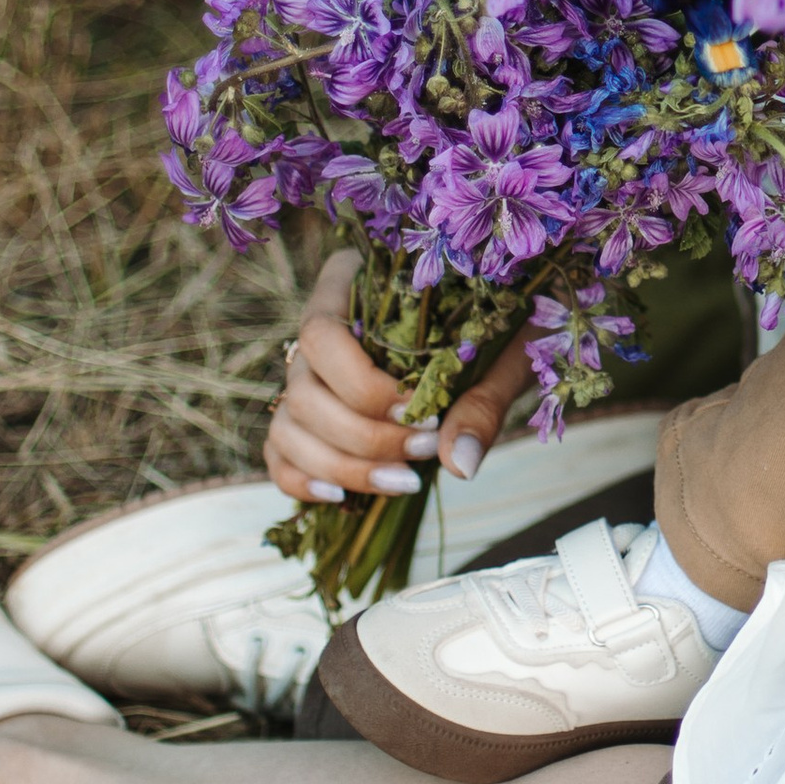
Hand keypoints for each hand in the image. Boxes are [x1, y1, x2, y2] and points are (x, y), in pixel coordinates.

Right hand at [263, 248, 533, 507]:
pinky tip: (343, 498)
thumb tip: (459, 463)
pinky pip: (279, 453)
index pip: (321, 333)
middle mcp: (318, 329)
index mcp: (353, 285)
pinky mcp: (306, 419)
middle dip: (364, 435)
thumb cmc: (503, 327)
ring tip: (405, 482)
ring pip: (289, 426)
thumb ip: (482, 400)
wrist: (503, 334)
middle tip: (426, 449)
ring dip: (342, 465)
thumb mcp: (504, 351)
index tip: (422, 410)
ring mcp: (305, 375)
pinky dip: (302, 480)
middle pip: (302, 389)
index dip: (362, 384)